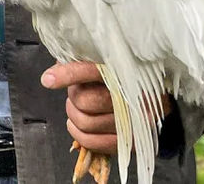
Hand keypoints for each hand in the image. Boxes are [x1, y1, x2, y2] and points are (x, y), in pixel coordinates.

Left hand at [41, 62, 173, 154]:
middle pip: (85, 101)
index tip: (48, 79)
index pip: (93, 71)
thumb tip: (56, 66)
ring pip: (86, 123)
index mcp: (126, 70)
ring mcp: (135, 121)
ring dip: (74, 116)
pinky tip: (78, 126)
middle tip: (76, 93)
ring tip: (79, 108)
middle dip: (73, 97)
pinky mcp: (133, 140)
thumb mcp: (104, 60)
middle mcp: (134, 96)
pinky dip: (79, 135)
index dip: (69, 74)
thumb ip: (82, 59)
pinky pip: (95, 143)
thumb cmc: (122, 75)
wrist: (156, 97)